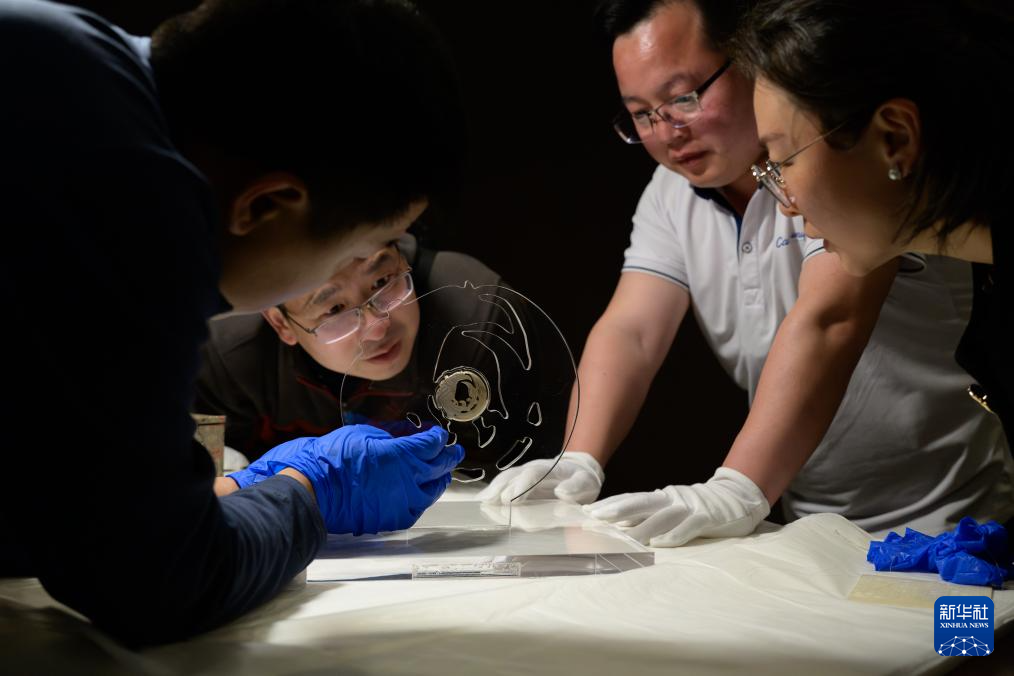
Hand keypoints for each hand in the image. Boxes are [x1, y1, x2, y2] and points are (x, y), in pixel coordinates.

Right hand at [229, 425, 463, 533]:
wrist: (316, 490)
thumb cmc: (335, 460)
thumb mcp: (365, 433)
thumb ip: (393, 434)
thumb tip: (409, 434)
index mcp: (405, 454)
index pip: (434, 443)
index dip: (437, 436)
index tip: (435, 434)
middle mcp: (411, 479)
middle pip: (441, 466)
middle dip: (448, 455)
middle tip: (452, 451)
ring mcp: (405, 501)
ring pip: (434, 489)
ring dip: (439, 478)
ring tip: (440, 473)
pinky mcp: (396, 518)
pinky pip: (419, 507)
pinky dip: (423, 498)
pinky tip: (420, 493)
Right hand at [475, 452, 604, 504]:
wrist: (578, 472)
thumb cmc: (582, 479)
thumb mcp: (585, 482)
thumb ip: (575, 487)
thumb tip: (561, 493)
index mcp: (550, 469)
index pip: (533, 474)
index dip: (522, 485)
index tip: (512, 498)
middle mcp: (533, 469)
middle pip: (513, 475)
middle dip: (501, 488)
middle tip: (489, 502)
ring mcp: (525, 475)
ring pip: (506, 479)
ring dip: (493, 489)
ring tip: (481, 501)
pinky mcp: (521, 483)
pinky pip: (505, 484)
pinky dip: (493, 491)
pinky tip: (483, 500)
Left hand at [583, 467, 769, 546]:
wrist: (736, 497)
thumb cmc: (698, 507)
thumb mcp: (671, 508)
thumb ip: (650, 515)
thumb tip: (620, 527)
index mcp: (661, 498)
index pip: (631, 499)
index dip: (610, 504)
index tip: (588, 511)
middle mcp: (671, 500)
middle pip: (641, 504)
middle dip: (617, 510)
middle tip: (596, 517)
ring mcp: (689, 508)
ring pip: (661, 518)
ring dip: (642, 528)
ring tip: (623, 538)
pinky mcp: (706, 519)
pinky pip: (688, 528)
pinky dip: (674, 535)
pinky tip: (661, 543)